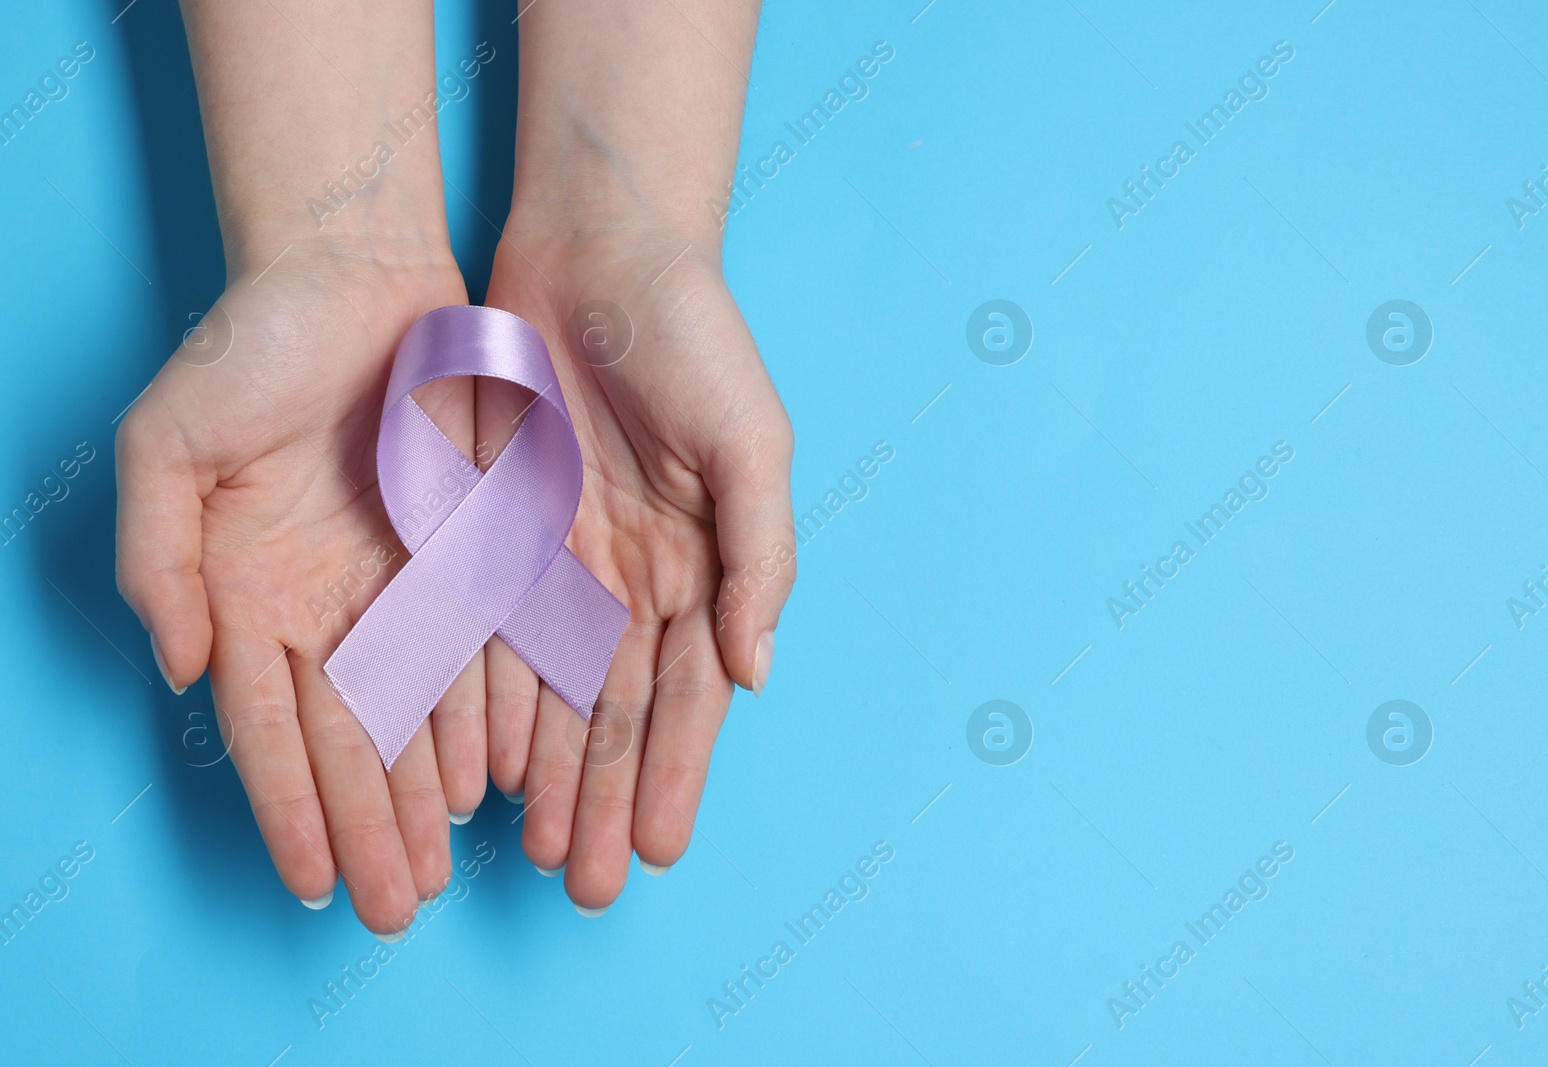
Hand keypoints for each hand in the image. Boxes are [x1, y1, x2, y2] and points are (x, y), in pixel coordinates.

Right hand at [115, 247, 484, 933]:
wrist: (353, 276)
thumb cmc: (248, 350)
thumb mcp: (168, 445)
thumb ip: (157, 560)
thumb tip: (178, 669)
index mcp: (246, 592)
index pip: (266, 725)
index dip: (288, 804)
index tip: (308, 881)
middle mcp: (324, 604)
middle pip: (348, 739)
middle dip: (370, 826)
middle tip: (395, 908)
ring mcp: (396, 582)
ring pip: (415, 712)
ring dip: (427, 793)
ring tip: (445, 869)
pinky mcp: (465, 549)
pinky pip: (478, 647)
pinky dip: (483, 714)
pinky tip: (493, 778)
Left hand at [480, 220, 794, 910]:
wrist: (599, 248)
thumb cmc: (694, 339)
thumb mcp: (752, 443)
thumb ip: (759, 559)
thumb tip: (756, 673)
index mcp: (701, 564)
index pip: (688, 694)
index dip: (674, 772)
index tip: (658, 849)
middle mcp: (632, 578)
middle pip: (617, 712)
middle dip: (605, 798)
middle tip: (589, 886)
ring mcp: (561, 560)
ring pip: (550, 693)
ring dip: (548, 776)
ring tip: (536, 853)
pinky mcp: (495, 530)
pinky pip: (487, 634)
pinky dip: (487, 703)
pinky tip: (482, 767)